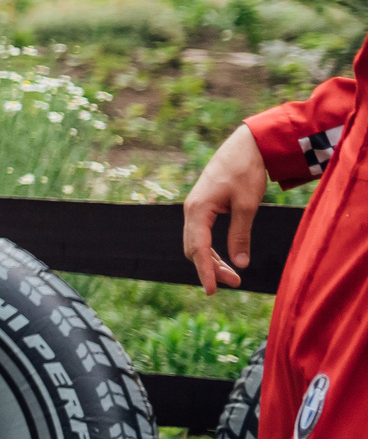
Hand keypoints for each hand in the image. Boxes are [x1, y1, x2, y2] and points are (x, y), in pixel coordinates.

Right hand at [184, 124, 267, 292]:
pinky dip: (211, 249)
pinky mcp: (202, 208)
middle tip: (236, 283)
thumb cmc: (245, 172)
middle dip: (211, 268)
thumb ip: (241, 235)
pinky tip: (225, 257)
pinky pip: (201, 234)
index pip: (198, 248)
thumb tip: (239, 264)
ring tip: (234, 276)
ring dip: (211, 260)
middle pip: (193, 249)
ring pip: (196, 243)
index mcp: (198, 210)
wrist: (245, 146)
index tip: (212, 291)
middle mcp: (191, 211)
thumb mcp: (247, 205)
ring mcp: (195, 209)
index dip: (205, 271)